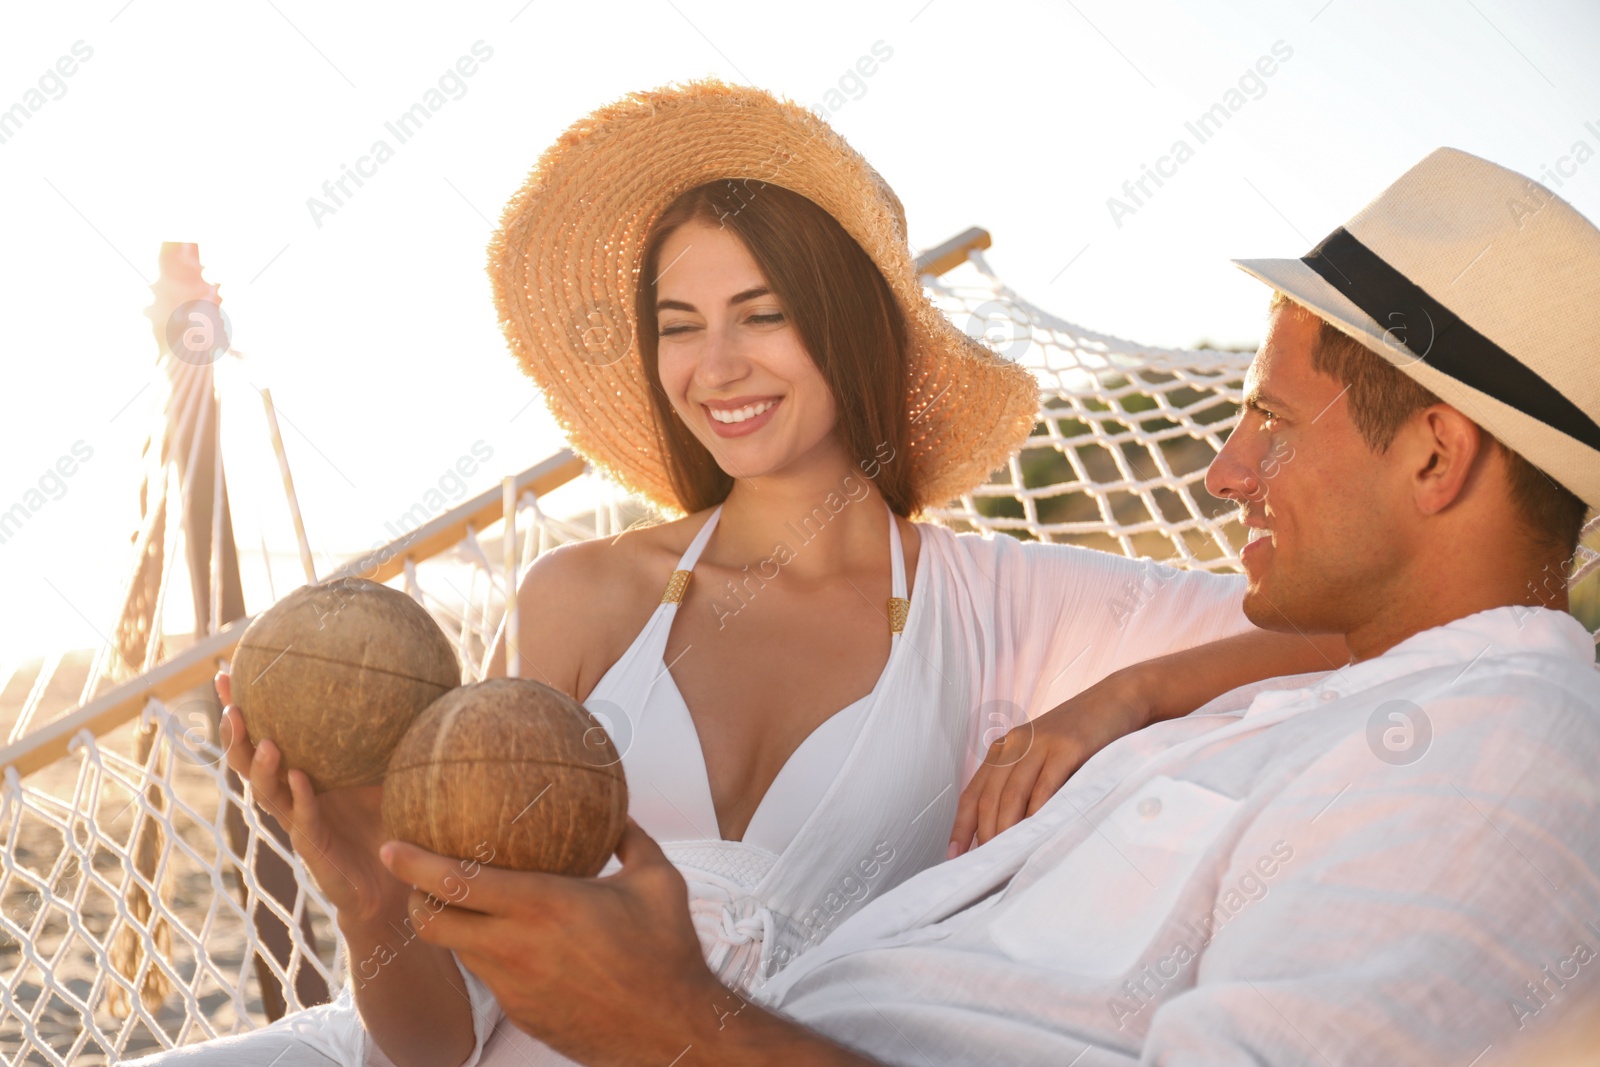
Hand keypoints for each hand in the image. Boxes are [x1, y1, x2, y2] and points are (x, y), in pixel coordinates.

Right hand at [218, 670, 407, 923]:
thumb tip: (424, 676)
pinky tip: (300, 776)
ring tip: (263, 740)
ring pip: (266, 791)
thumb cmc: (391, 818)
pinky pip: (303, 819)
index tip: (229, 669)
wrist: (395, 881)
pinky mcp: (313, 848)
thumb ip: (395, 730)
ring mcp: (299, 821)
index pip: (264, 732)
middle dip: (234, 732)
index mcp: (304, 771)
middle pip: (248, 759)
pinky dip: (300, 796)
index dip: (244, 705)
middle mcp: (293, 794)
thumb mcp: (392, 767)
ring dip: (260, 765)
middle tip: (230, 701)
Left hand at [381, 820, 732, 1063]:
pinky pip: (493, 978)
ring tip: (469, 908)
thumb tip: (618, 810)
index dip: (415, 865)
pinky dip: (493, 956)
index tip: (391, 846)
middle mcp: (518, 948)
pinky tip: (518, 946)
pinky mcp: (523, 1014)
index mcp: (544, 906)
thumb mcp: (659, 880)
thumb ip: (632, 839)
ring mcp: (516, 987)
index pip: (457, 883)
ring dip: (457, 929)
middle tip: (416, 880)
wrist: (673, 1029)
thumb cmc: (669, 950)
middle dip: (414, 900)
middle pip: (435, 926)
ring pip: (462, 953)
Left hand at [948, 673, 1150, 856]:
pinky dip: (1038, 813)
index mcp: (1003, 749)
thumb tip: (1006, 832)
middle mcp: (1015, 745)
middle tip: (986, 867)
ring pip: (1012, 795)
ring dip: (1006, 830)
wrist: (1116, 699)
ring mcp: (1040, 744)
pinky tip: (1036, 834)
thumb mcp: (1042, 756)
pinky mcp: (1068, 747)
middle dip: (984, 836)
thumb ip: (1023, 785)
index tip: (953, 856)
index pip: (972, 793)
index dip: (961, 826)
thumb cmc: (1080, 737)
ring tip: (1005, 859)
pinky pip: (1046, 786)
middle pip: (989, 798)